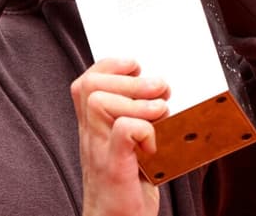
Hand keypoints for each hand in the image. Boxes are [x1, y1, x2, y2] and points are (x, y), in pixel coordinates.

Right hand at [71, 58, 169, 215]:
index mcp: (93, 127)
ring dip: (138, 102)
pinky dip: (144, 129)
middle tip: (159, 91)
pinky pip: (122, 131)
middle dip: (131, 81)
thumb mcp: (134, 148)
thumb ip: (143, 122)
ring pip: (100, 102)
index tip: (135, 67)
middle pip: (91, 85)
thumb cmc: (129, 189)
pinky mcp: (113, 167)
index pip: (87, 81)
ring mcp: (98, 150)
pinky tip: (153, 144)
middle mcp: (91, 135)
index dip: (110, 66)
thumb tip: (167, 97)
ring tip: (160, 114)